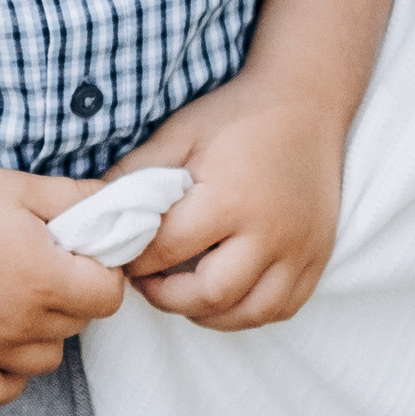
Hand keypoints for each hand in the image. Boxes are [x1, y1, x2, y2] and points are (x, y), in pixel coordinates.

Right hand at [0, 167, 127, 404]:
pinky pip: (3, 390)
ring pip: (47, 358)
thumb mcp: (20, 187)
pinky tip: (1, 338)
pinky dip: (10, 371)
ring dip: (45, 331)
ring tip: (16, 294)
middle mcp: (19, 323)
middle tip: (40, 262)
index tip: (77, 252)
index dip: (101, 270)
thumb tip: (123, 207)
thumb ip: (78, 199)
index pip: (108, 296)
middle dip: (73, 293)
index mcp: (41, 278)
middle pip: (80, 324)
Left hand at [111, 72, 342, 330]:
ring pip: (248, 313)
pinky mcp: (318, 256)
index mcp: (229, 198)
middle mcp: (269, 231)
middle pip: (208, 295)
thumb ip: (137, 172)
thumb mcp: (179, 132)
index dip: (135, 261)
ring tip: (184, 293)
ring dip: (207, 313)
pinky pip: (282, 308)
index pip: (167, 251)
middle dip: (167, 297)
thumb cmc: (236, 116)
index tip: (124, 256)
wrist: (306, 102)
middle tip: (149, 282)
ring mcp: (299, 249)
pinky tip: (227, 295)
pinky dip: (249, 311)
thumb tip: (96, 209)